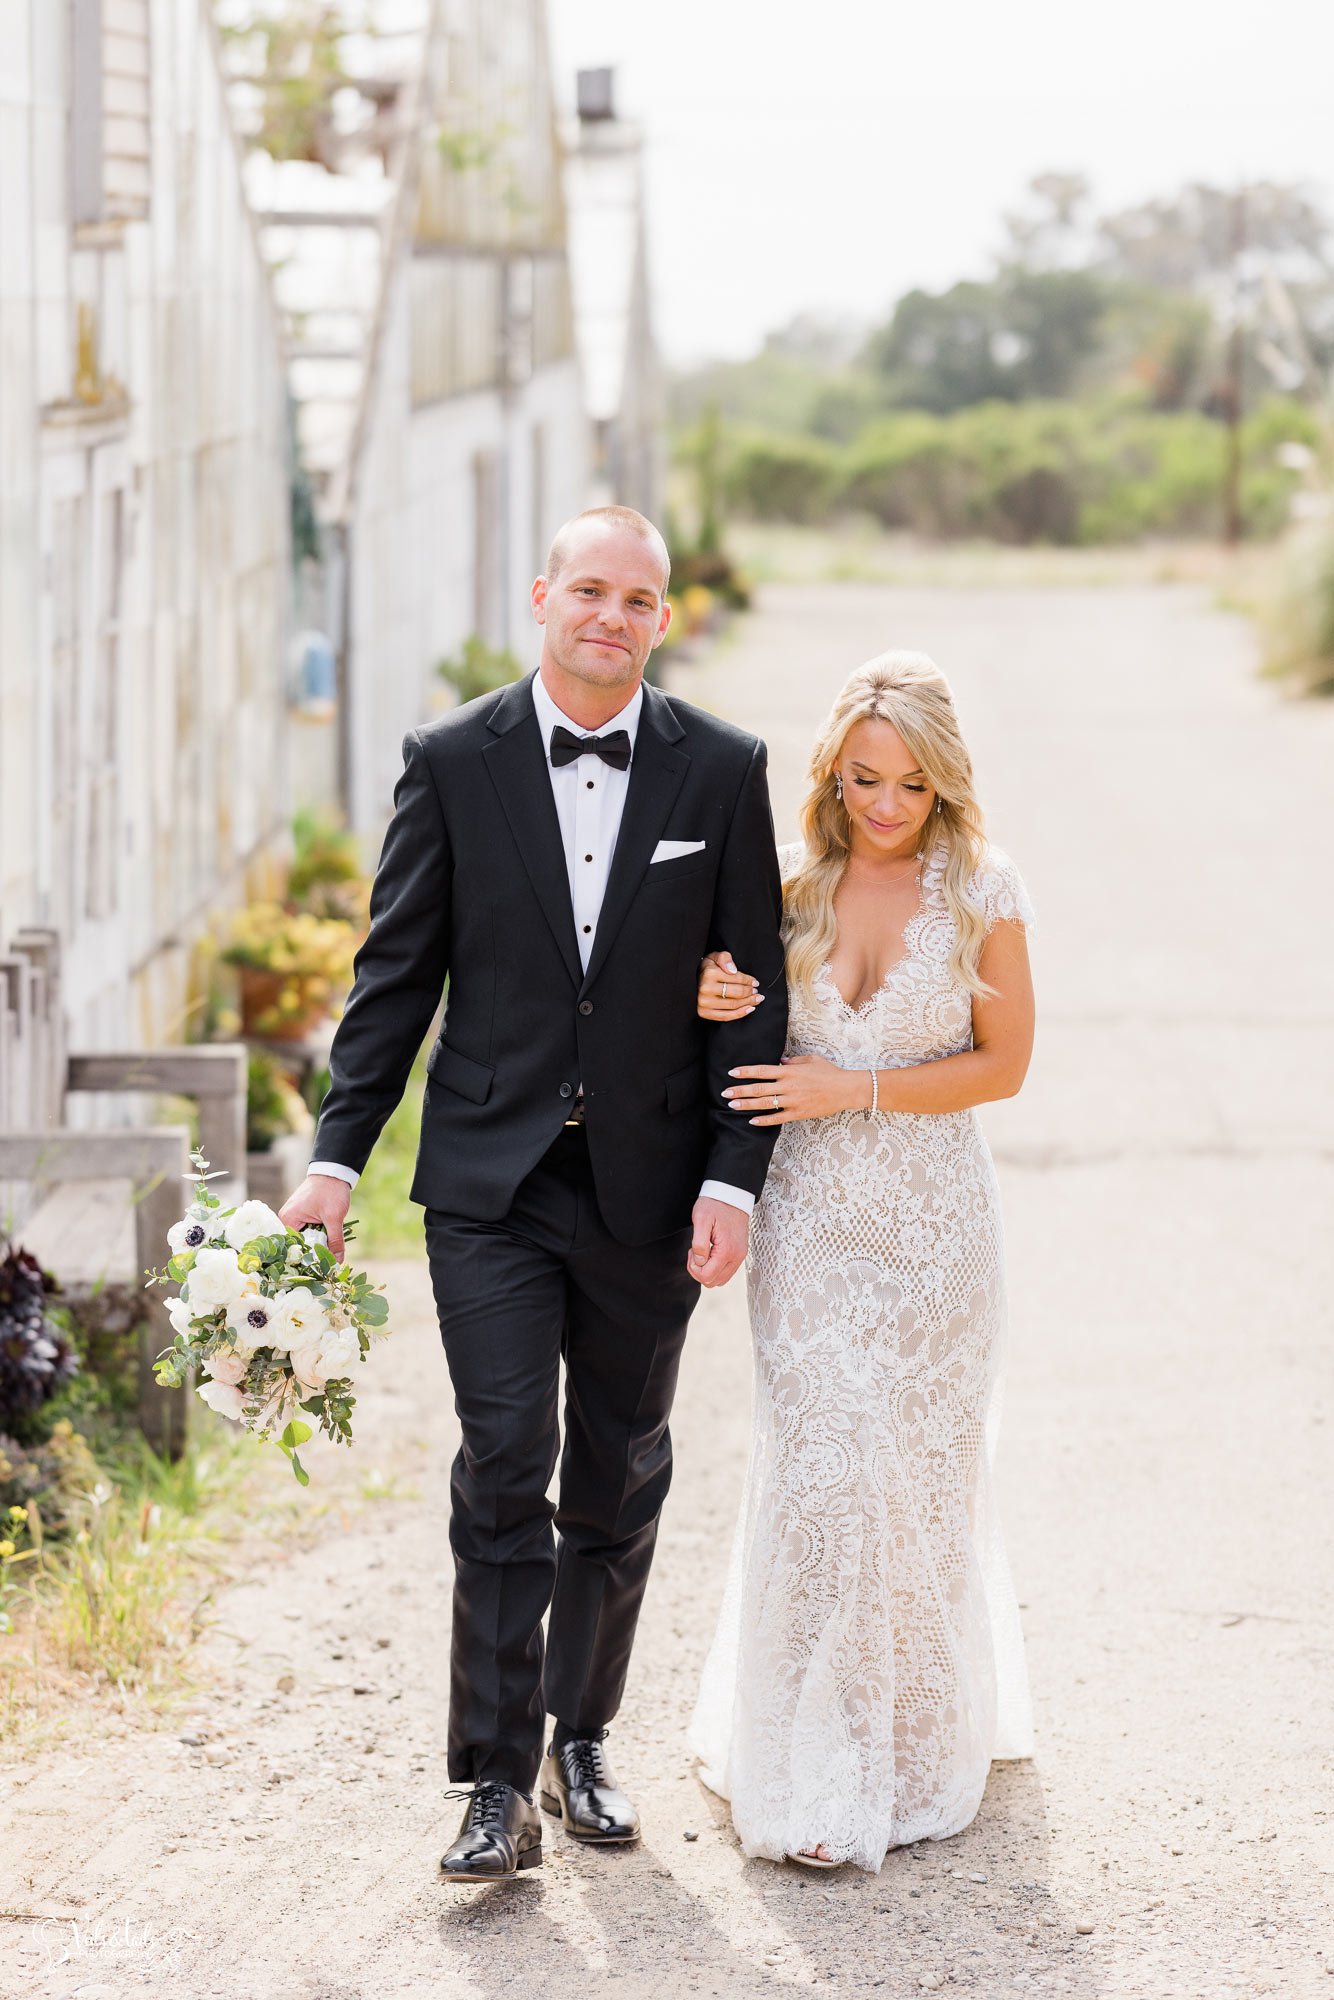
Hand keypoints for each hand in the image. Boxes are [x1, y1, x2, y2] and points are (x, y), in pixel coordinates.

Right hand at [279, 1175, 352, 1259]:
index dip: (307, 1258)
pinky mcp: (302, 1214)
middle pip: (299, 1243)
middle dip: (313, 1251)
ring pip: (306, 1237)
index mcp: (288, 1219)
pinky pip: (308, 1231)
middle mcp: (287, 1219)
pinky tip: (328, 1242)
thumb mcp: (334, 1217)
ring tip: (330, 1255)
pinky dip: (318, 1235)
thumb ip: (335, 1240)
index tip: (320, 1268)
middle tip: (328, 1263)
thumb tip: (337, 1262)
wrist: (335, 1172)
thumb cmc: (331, 1191)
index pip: (294, 1246)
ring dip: (317, 1243)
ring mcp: (294, 1216)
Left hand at [688, 1196, 748, 1287]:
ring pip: (720, 1279)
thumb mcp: (701, 1219)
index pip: (707, 1276)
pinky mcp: (740, 1254)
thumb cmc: (715, 1205)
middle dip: (699, 1271)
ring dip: (707, 1270)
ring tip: (702, 1251)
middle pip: (713, 1282)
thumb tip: (699, 1261)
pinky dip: (715, 1267)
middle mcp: (737, 1257)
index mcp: (727, 1251)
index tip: (691, 1251)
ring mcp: (740, 1256)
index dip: (693, 1268)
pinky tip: (710, 1251)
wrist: (732, 1195)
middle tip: (694, 1251)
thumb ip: (699, 1243)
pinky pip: (726, 1271)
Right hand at [697, 950, 762, 1021]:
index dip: (749, 981)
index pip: (736, 978)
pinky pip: (726, 1016)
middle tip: (757, 992)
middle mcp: (705, 989)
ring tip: (756, 1000)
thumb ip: (725, 958)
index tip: (755, 983)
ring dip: (748, 1003)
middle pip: (737, 993)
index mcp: (709, 973)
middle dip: (750, 993)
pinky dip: (740, 1014)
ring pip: (733, 1005)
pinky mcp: (703, 1013)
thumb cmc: (708, 968)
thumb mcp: (715, 957)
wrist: (692, 980)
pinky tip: (749, 1009)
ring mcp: (703, 1002)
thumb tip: (733, 970)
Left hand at [722, 1052, 867, 1125]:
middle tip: (725, 1093)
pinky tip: (752, 1121)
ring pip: (765, 1104)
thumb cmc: (829, 1072)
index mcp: (790, 1071)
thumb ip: (793, 1061)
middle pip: (758, 1088)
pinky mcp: (798, 1113)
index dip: (745, 1072)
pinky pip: (778, 1118)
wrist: (846, 1089)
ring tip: (732, 1105)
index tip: (732, 1072)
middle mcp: (788, 1086)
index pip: (762, 1070)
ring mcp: (793, 1101)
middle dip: (740, 1091)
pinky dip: (764, 1120)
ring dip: (747, 1105)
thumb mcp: (811, 1060)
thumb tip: (779, 1062)